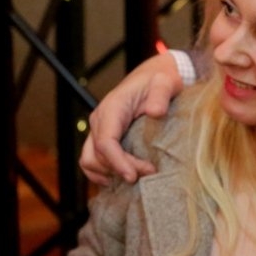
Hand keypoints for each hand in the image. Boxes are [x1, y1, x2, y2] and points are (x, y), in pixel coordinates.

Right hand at [79, 52, 184, 184]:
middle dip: (120, 169)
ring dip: (110, 173)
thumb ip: (161, 95)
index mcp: (112, 108)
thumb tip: (156, 113)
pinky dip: (103, 173)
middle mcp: (100, 120)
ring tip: (137, 178)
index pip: (105, 142)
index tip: (133, 176)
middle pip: (97, 156)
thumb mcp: (165, 83)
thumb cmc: (160, 80)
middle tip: (149, 173)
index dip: (117, 162)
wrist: (155, 76)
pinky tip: (122, 178)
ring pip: (90, 161)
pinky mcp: (103, 136)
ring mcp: (99, 129)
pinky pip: (93, 160)